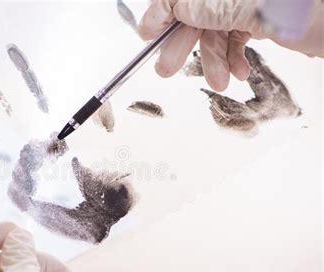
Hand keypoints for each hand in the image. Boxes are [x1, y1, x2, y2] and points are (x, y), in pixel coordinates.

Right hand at [138, 0, 323, 91]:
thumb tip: (150, 22)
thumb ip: (174, 8)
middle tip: (167, 68)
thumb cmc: (270, 3)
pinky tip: (236, 71)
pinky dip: (233, 59)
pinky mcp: (257, 17)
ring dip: (213, 62)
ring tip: (217, 81)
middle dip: (182, 47)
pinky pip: (235, 39)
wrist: (315, 19)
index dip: (160, 17)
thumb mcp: (207, 2)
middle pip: (193, 16)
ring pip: (215, 33)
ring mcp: (242, 2)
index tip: (148, 36)